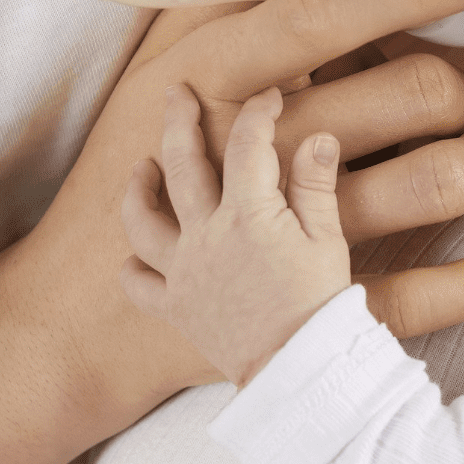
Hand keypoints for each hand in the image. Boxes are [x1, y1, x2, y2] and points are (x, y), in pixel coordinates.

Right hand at [13, 0, 463, 436]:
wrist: (84, 314)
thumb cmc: (133, 168)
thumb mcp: (159, 67)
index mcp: (218, 78)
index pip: (330, 8)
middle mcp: (258, 152)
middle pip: (417, 90)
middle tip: (456, 86)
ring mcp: (288, 239)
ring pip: (439, 179)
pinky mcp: (312, 314)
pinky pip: (431, 294)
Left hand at [121, 86, 351, 385]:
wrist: (298, 369)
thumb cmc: (320, 306)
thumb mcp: (329, 240)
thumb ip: (316, 185)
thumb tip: (317, 137)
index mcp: (248, 213)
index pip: (248, 144)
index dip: (258, 113)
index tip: (269, 97)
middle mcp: (206, 235)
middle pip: (182, 164)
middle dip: (178, 120)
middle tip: (177, 93)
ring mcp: (184, 272)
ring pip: (143, 220)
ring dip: (138, 189)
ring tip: (142, 168)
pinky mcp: (176, 307)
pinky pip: (140, 285)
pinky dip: (134, 268)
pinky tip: (135, 257)